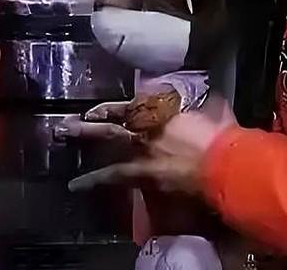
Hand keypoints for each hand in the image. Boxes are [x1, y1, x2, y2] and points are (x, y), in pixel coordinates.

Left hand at [67, 98, 236, 196]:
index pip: (133, 104)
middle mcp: (147, 123)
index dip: (116, 107)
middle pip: (113, 117)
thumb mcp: (215, 112)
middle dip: (91, 119)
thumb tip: (211, 102)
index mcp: (164, 108)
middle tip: (69, 121)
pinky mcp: (140, 171)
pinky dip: (93, 179)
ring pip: (105, 137)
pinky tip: (75, 185)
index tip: (102, 109)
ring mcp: (140, 146)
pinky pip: (111, 175)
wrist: (222, 163)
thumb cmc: (222, 137)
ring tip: (64, 134)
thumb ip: (206, 106)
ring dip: (84, 135)